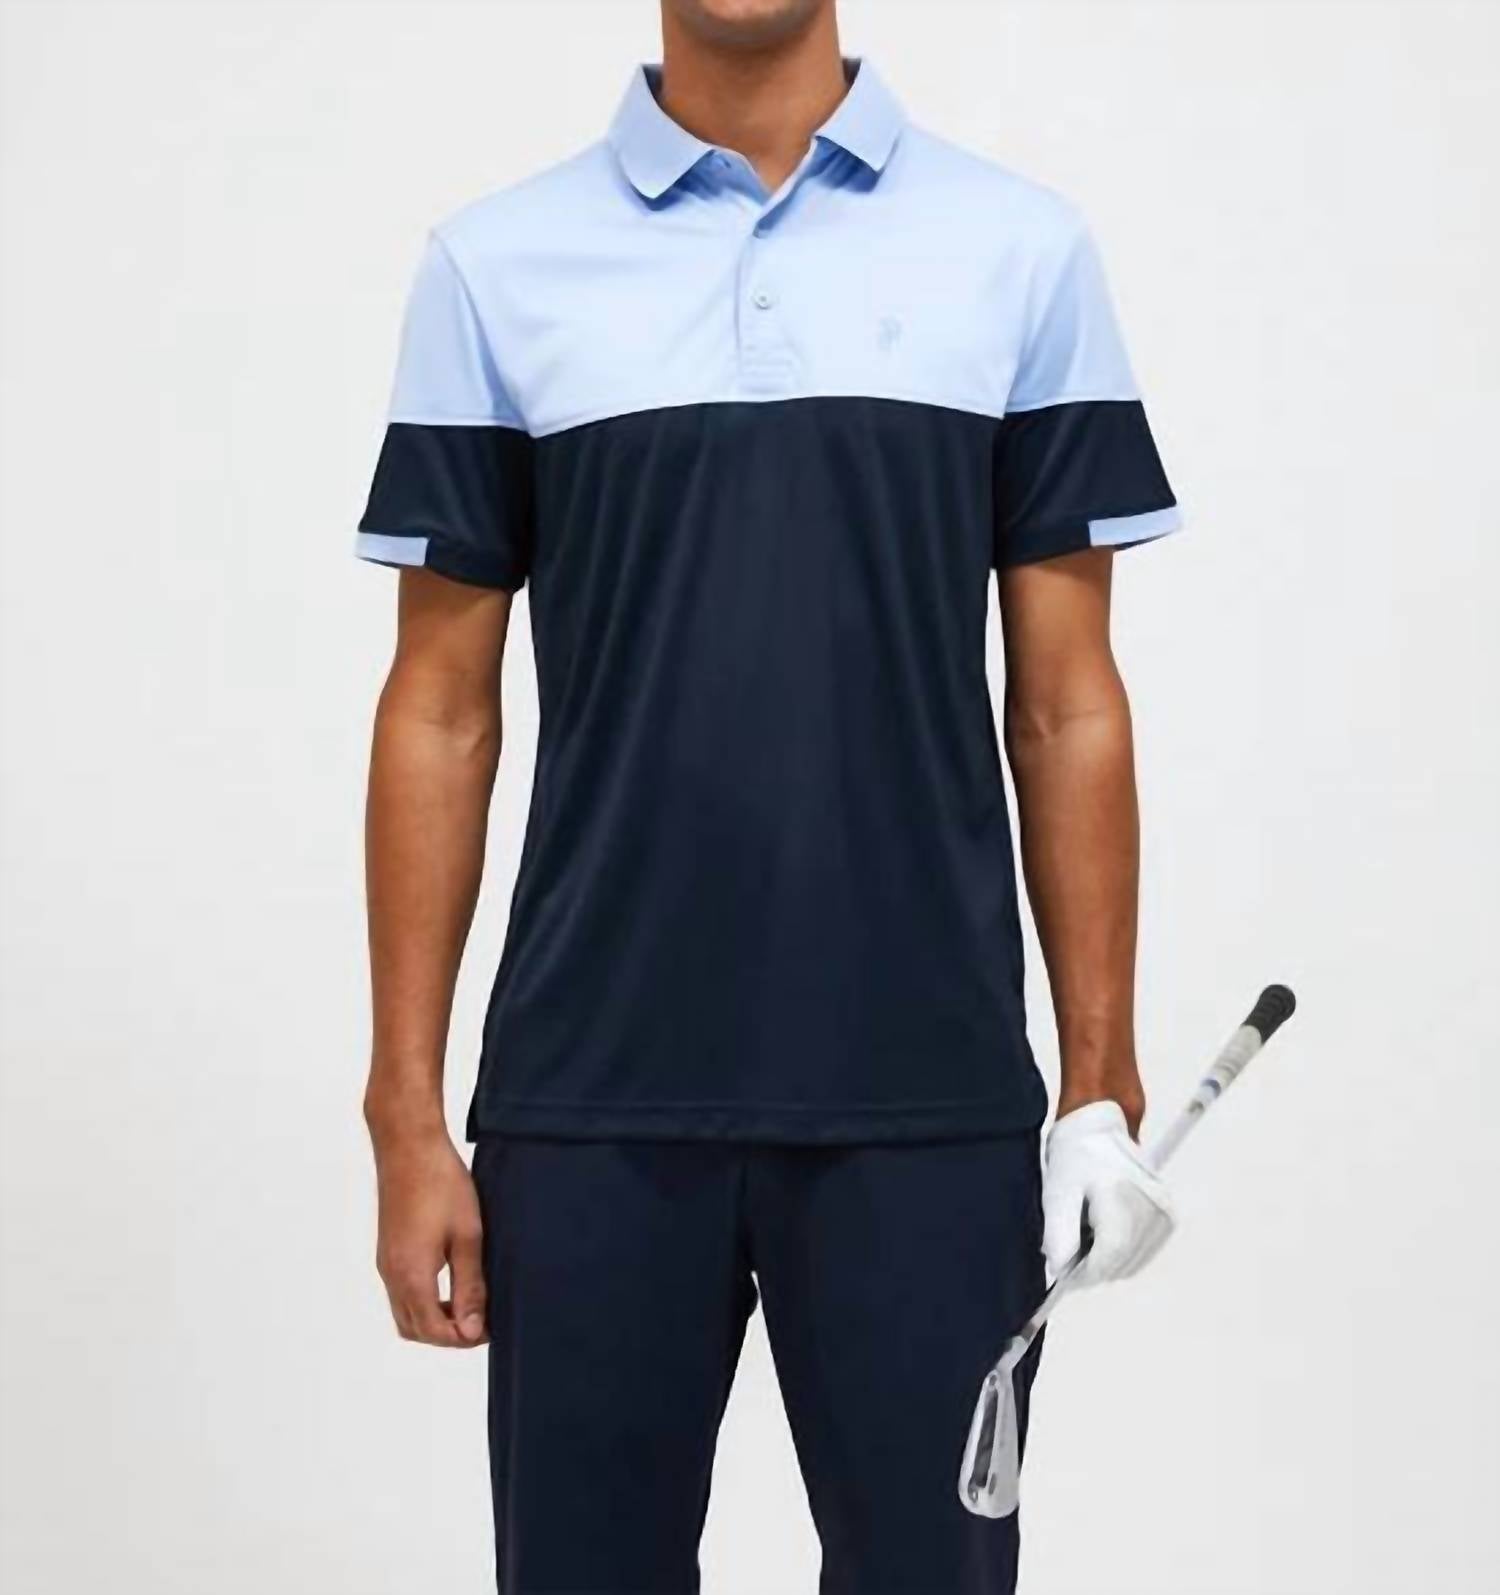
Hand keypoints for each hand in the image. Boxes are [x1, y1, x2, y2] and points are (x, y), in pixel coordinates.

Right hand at [371, 1127, 488, 1346]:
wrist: (408, 1145)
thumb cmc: (441, 1185)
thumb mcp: (467, 1236)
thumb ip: (469, 1286)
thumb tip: (471, 1330)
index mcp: (411, 1275)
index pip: (433, 1331)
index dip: (463, 1338)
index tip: (491, 1327)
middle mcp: (391, 1275)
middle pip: (415, 1329)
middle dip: (447, 1334)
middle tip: (481, 1320)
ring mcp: (386, 1262)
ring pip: (405, 1312)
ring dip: (434, 1318)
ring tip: (468, 1303)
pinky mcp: (387, 1249)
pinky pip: (400, 1292)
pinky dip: (423, 1300)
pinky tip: (449, 1282)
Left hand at [1042, 1100, 1173, 1285]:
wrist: (1100, 1125)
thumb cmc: (1076, 1153)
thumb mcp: (1056, 1190)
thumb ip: (1057, 1233)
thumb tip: (1060, 1270)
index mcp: (1122, 1193)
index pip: (1111, 1253)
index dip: (1086, 1274)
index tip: (1065, 1280)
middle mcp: (1151, 1203)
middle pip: (1123, 1261)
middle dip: (1093, 1269)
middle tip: (1069, 1260)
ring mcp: (1163, 1210)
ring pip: (1134, 1261)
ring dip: (1108, 1262)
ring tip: (1086, 1239)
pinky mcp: (1167, 1215)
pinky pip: (1143, 1251)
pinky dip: (1123, 1254)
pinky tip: (1103, 1236)